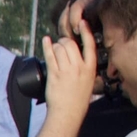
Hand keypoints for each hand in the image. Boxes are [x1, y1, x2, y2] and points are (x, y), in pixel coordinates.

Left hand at [43, 0, 99, 119]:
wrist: (67, 113)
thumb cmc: (77, 100)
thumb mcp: (88, 82)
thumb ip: (85, 68)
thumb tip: (78, 56)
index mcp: (90, 68)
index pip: (90, 45)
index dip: (86, 31)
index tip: (82, 23)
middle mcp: (79, 67)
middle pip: (71, 44)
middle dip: (64, 42)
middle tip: (60, 46)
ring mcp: (67, 71)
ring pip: (60, 48)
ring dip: (55, 47)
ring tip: (54, 51)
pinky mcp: (54, 74)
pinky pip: (50, 55)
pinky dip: (46, 46)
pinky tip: (45, 41)